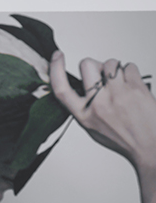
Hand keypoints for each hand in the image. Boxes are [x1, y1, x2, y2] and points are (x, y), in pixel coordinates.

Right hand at [49, 51, 155, 176]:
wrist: (150, 146)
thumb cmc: (123, 138)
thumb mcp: (92, 127)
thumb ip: (84, 107)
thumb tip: (82, 84)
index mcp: (84, 115)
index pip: (61, 89)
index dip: (55, 69)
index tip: (57, 56)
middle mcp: (99, 104)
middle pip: (87, 65)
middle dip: (94, 65)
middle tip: (102, 75)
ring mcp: (118, 95)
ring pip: (110, 62)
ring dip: (115, 69)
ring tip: (121, 83)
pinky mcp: (136, 89)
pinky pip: (130, 67)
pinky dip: (131, 73)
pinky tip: (132, 86)